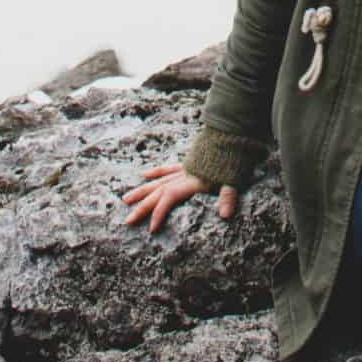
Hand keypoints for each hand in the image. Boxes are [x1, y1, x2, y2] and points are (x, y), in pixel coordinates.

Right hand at [122, 163, 239, 232]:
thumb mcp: (234, 179)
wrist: (232, 132)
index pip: (169, 198)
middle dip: (142, 206)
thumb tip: (225, 215)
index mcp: (193, 181)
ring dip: (142, 191)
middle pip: (158, 191)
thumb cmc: (235, 158)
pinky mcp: (188, 162)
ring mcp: (184, 168)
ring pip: (158, 181)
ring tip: (125, 199)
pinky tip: (144, 175)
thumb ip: (228, 196)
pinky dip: (156, 172)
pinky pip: (167, 168)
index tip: (150, 228)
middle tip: (127, 221)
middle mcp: (184, 175)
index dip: (159, 212)